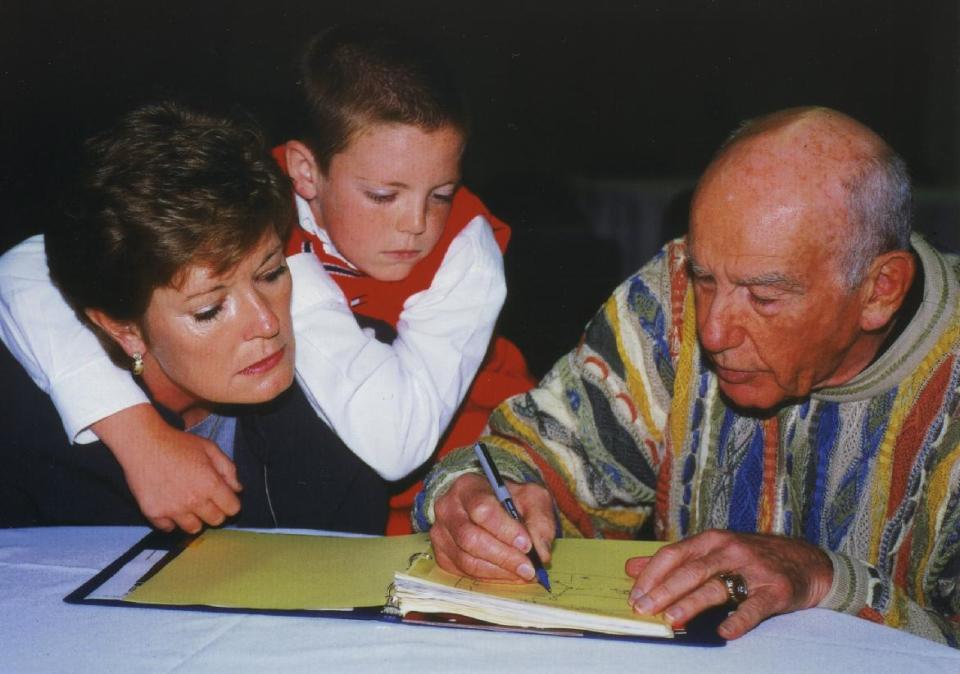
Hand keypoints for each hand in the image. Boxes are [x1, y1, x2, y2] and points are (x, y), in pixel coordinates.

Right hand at [92, 404, 241, 532]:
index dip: (230, 502)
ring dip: (194, 519)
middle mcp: (193, 500)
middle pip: (215, 521)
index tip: (223, 498)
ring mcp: (172, 509)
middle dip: (215, 511)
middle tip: (206, 500)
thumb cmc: (178, 443)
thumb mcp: (209, 448)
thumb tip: (237, 489)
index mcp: (210, 484)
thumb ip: (228, 469)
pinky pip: (168, 528)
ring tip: (188, 504)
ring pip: (193, 528)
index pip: (232, 509)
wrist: (143, 443)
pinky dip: (171, 520)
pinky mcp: (153, 513)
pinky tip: (170, 506)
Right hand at [429, 473, 555, 582]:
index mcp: (468, 486)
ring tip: (522, 573)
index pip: (482, 509)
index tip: (527, 545)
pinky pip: (463, 572)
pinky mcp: (441, 554)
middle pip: (470, 537)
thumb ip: (540, 521)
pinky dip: (489, 577)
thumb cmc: (510, 500)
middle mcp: (447, 508)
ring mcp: (441, 533)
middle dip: (503, 556)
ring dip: (498, 571)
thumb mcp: (532, 498)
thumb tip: (541, 553)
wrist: (490, 506)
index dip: (504, 529)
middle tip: (529, 568)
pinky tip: (507, 574)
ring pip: (465, 559)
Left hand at [626, 529, 832, 638]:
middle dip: (663, 591)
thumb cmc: (750, 558)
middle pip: (691, 571)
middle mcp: (730, 550)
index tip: (634, 595)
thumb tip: (631, 568)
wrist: (805, 561)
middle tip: (644, 609)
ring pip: (716, 586)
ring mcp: (753, 569)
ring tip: (671, 619)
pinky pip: (754, 606)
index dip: (651, 575)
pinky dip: (739, 619)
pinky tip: (724, 631)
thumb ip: (673, 560)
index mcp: (711, 540)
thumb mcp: (712, 551)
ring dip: (691, 603)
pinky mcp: (776, 589)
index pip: (674, 554)